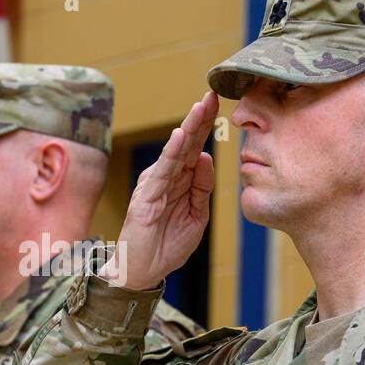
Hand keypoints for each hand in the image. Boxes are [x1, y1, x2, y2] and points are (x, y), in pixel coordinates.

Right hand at [103, 92, 216, 289]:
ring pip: (175, 152)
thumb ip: (202, 188)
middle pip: (187, 142)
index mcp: (182, 181)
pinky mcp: (146, 197)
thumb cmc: (167, 245)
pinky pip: (161, 172)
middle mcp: (168, 177)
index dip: (207, 125)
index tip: (220, 102)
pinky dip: (170, 154)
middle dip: (200, 118)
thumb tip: (206, 157)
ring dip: (188, 129)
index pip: (196, 147)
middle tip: (213, 93)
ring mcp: (156, 185)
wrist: (144, 271)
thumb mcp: (196, 216)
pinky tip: (179, 137)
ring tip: (200, 107)